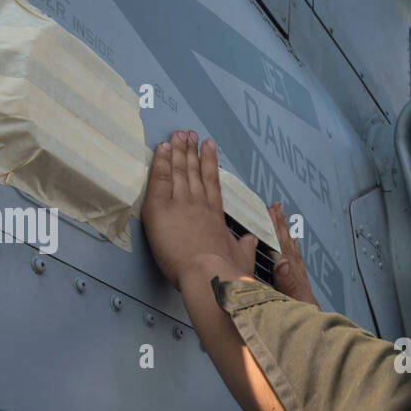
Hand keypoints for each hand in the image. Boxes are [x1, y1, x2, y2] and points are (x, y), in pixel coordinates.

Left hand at [141, 129, 254, 287]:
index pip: (212, 183)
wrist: (210, 276)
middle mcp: (199, 205)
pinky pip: (159, 179)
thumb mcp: (241, 258)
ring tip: (176, 135)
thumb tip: (250, 239)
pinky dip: (161, 161)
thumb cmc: (225, 273)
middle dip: (191, 151)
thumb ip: (244, 246)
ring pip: (179, 171)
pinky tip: (162, 148)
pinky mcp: (160, 209)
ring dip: (177, 151)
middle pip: (194, 172)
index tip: (208, 147)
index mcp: (216, 217)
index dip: (209, 163)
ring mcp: (181, 205)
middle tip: (188, 134)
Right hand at [268, 201, 319, 307]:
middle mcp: (295, 273)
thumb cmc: (298, 317)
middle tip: (276, 206)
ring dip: (286, 232)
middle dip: (280, 224)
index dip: (275, 229)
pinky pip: (295, 260)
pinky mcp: (299, 284)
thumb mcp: (289, 301)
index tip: (270, 212)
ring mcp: (298, 278)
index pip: (281, 247)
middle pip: (287, 243)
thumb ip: (286, 282)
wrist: (312, 331)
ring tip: (283, 216)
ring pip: (291, 249)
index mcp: (290, 275)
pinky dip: (293, 248)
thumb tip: (282, 262)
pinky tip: (293, 241)